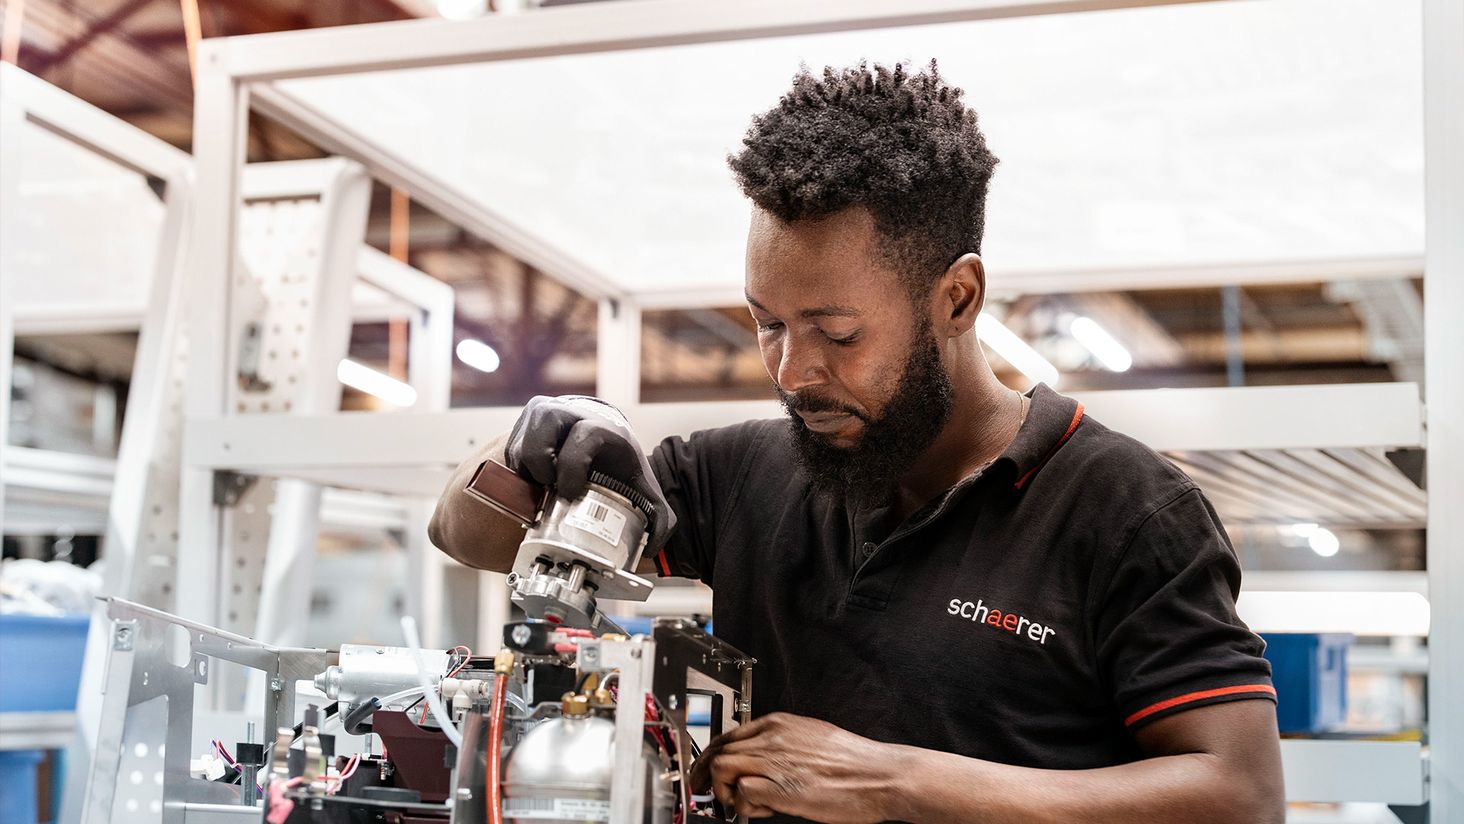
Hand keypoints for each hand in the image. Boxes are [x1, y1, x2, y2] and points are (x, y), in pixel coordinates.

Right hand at [504, 395, 676, 549]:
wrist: (601, 435)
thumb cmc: (619, 463)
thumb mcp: (643, 486)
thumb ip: (658, 517)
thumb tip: (651, 547)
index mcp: (603, 427)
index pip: (584, 435)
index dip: (573, 465)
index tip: (569, 493)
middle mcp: (571, 414)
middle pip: (544, 426)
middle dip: (543, 466)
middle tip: (550, 490)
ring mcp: (545, 413)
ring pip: (522, 441)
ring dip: (526, 471)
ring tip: (541, 488)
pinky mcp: (525, 422)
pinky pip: (511, 449)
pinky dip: (517, 470)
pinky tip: (533, 482)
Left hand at [690, 713, 906, 822]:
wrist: (880, 775)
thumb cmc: (854, 762)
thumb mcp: (812, 738)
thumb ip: (782, 745)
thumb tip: (762, 761)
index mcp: (780, 724)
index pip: (728, 735)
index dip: (710, 756)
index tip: (703, 771)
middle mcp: (772, 738)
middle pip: (719, 751)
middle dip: (706, 776)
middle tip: (706, 793)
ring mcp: (774, 761)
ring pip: (723, 769)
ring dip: (727, 792)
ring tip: (744, 804)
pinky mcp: (780, 787)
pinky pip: (742, 794)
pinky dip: (746, 807)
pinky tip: (766, 810)